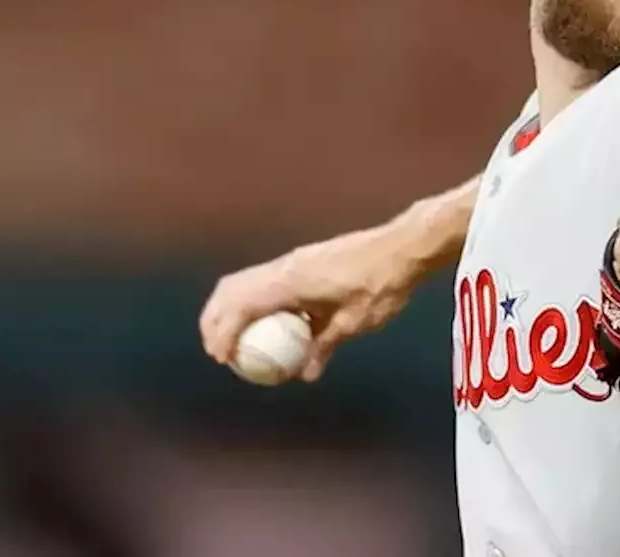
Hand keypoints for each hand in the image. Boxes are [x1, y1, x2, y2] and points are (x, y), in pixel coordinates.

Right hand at [199, 224, 420, 381]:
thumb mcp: (355, 322)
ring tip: (232, 339)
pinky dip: (253, 301)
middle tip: (218, 352)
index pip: (241, 306)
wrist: (403, 247)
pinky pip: (265, 280)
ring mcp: (293, 259)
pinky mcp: (303, 260)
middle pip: (231, 290)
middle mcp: (285, 266)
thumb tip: (305, 373)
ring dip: (231, 309)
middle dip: (215, 320)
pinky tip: (265, 324)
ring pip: (245, 281)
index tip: (222, 359)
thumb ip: (325, 345)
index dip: (224, 333)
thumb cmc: (382, 285)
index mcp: (291, 281)